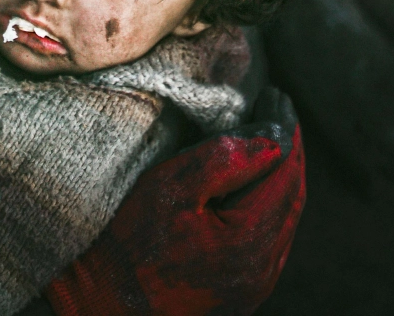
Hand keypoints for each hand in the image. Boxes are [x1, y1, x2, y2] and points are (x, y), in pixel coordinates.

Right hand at [44, 89, 305, 315]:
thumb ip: (226, 159)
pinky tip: (253, 191)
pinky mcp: (242, 293)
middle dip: (288, 152)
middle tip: (276, 114)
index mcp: (249, 239)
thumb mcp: (170, 187)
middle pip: (291, 196)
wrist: (101, 304)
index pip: (285, 170)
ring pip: (284, 220)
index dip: (286, 130)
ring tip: (266, 146)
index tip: (276, 98)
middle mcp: (262, 268)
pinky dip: (268, 208)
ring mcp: (254, 286)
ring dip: (280, 180)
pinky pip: (270, 242)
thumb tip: (272, 138)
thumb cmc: (128, 244)